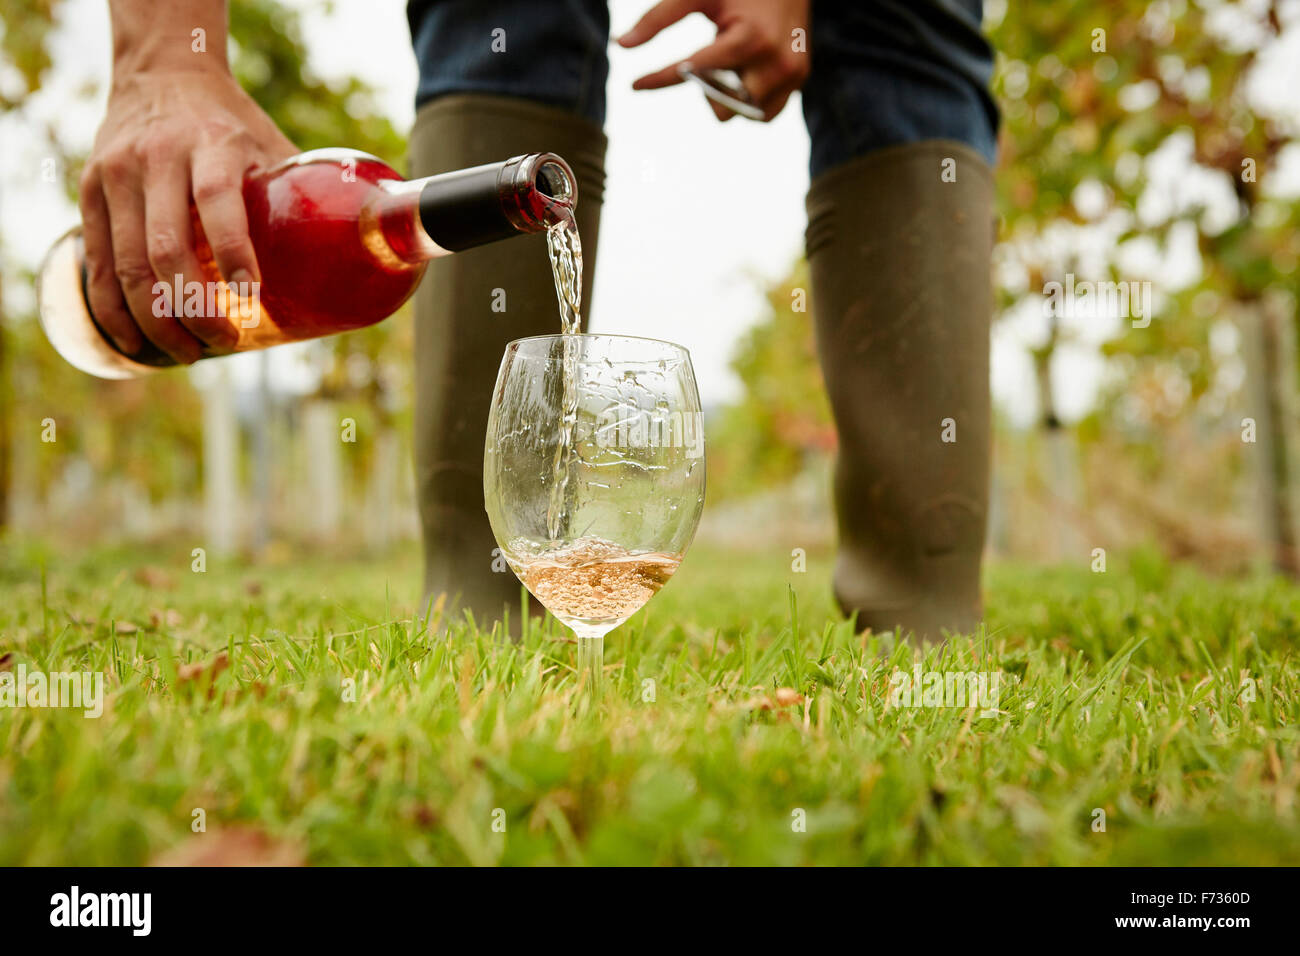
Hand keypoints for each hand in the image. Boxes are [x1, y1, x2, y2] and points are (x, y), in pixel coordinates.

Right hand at [79, 69, 295, 361]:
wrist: (162, 71)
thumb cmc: (232, 125)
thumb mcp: (271, 145)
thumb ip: (302, 196)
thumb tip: (356, 258)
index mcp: (211, 145)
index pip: (217, 201)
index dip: (234, 252)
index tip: (250, 297)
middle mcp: (156, 157)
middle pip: (166, 249)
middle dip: (193, 309)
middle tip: (224, 342)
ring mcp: (115, 174)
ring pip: (127, 264)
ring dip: (155, 321)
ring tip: (188, 353)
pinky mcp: (90, 190)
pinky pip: (98, 262)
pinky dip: (115, 309)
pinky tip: (138, 341)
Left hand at [618, 0, 809, 121]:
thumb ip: (659, 18)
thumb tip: (621, 44)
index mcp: (751, 37)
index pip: (695, 71)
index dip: (660, 79)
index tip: (634, 85)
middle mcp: (775, 61)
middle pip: (721, 105)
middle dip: (707, 87)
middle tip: (707, 59)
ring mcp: (792, 73)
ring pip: (743, 112)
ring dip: (728, 95)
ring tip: (731, 63)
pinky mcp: (800, 79)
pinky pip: (763, 114)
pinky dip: (748, 101)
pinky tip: (745, 75)